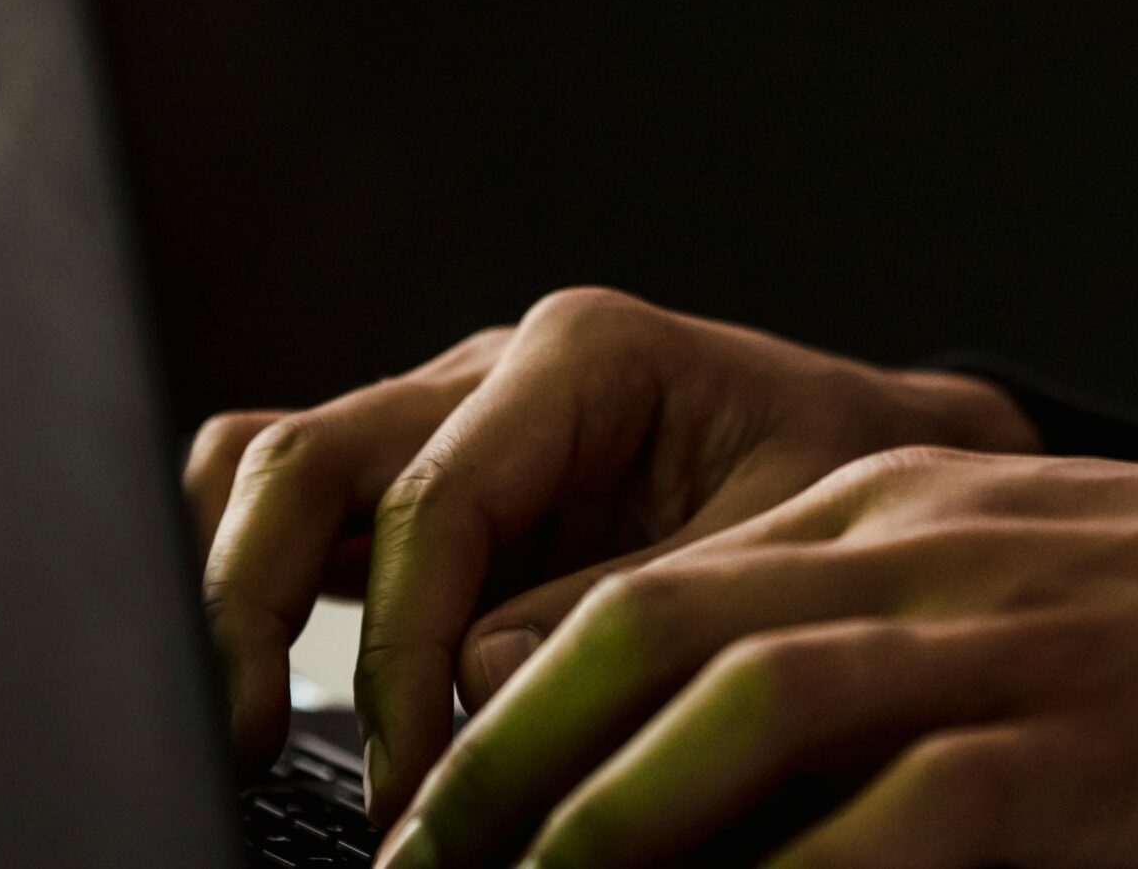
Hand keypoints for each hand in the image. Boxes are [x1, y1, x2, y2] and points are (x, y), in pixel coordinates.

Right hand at [182, 289, 1040, 818]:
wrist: (900, 460)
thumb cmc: (854, 484)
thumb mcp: (776, 546)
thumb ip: (626, 608)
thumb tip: (469, 683)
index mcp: (586, 355)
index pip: (433, 500)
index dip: (402, 653)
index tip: (417, 780)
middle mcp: (496, 372)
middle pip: (301, 458)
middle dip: (251, 603)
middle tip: (239, 740)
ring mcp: (452, 422)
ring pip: (273, 468)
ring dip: (240, 587)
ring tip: (237, 720)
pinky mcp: (436, 489)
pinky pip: (313, 514)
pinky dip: (277, 592)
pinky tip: (287, 695)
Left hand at [374, 447, 1137, 868]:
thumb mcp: (1010, 581)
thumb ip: (860, 632)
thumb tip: (692, 757)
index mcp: (895, 505)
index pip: (645, 584)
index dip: (504, 700)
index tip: (425, 806)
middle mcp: (923, 553)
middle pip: (649, 628)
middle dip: (504, 764)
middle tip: (420, 867)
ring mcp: (1004, 644)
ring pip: (740, 707)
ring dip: (598, 825)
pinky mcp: (1083, 755)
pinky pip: (897, 824)